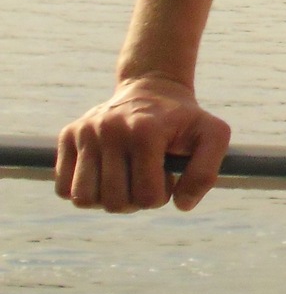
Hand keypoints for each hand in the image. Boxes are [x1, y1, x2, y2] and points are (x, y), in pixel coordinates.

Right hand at [55, 77, 229, 213]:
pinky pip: (63, 188)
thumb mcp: (213, 136)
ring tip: (124, 179)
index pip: (147, 197)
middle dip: (135, 201)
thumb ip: (206, 173)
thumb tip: (182, 205)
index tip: (166, 175)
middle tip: (145, 178)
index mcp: (146, 131)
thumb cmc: (184, 119)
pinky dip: (83, 191)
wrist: (153, 88)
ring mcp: (86, 131)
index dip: (161, 196)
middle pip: (114, 202)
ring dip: (106, 199)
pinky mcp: (68, 135)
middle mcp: (110, 129)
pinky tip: (104, 175)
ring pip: (83, 199)